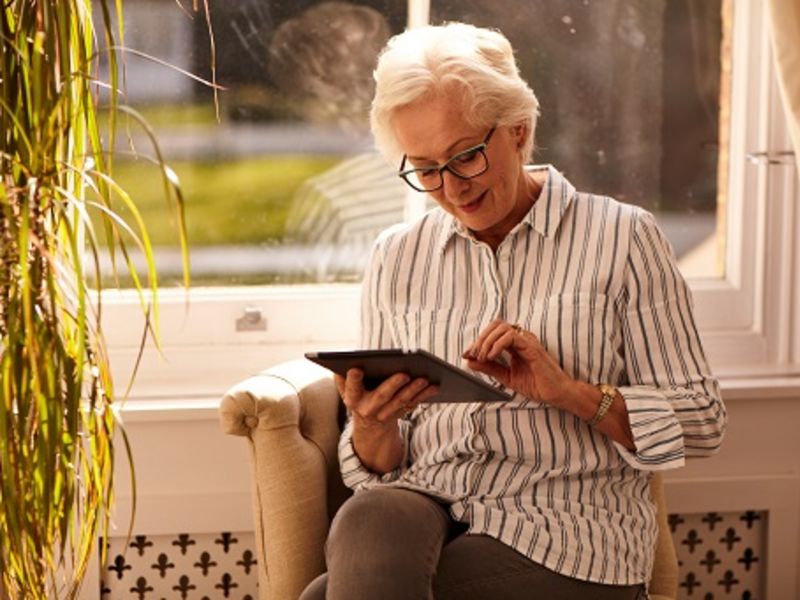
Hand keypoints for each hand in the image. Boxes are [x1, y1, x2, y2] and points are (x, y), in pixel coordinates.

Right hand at [335, 369, 438, 433]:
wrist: (370, 423)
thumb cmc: (360, 395)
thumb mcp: (348, 389)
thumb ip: (344, 378)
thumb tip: (343, 364)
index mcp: (353, 398)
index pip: (351, 388)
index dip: (352, 380)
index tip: (356, 368)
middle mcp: (369, 408)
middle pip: (382, 396)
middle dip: (393, 385)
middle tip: (404, 374)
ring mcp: (386, 413)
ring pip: (401, 401)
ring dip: (414, 390)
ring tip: (425, 378)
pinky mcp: (401, 413)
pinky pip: (414, 403)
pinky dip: (425, 394)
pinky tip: (435, 386)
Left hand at [462, 319, 577, 408]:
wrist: (557, 394)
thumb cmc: (538, 384)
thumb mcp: (506, 377)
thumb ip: (489, 368)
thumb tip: (470, 362)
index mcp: (515, 344)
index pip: (493, 333)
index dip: (477, 341)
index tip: (466, 354)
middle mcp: (521, 339)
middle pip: (495, 325)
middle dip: (480, 339)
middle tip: (473, 354)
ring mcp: (527, 341)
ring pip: (501, 327)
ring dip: (487, 341)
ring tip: (482, 357)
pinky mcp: (532, 347)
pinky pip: (511, 337)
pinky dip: (497, 344)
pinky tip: (491, 356)